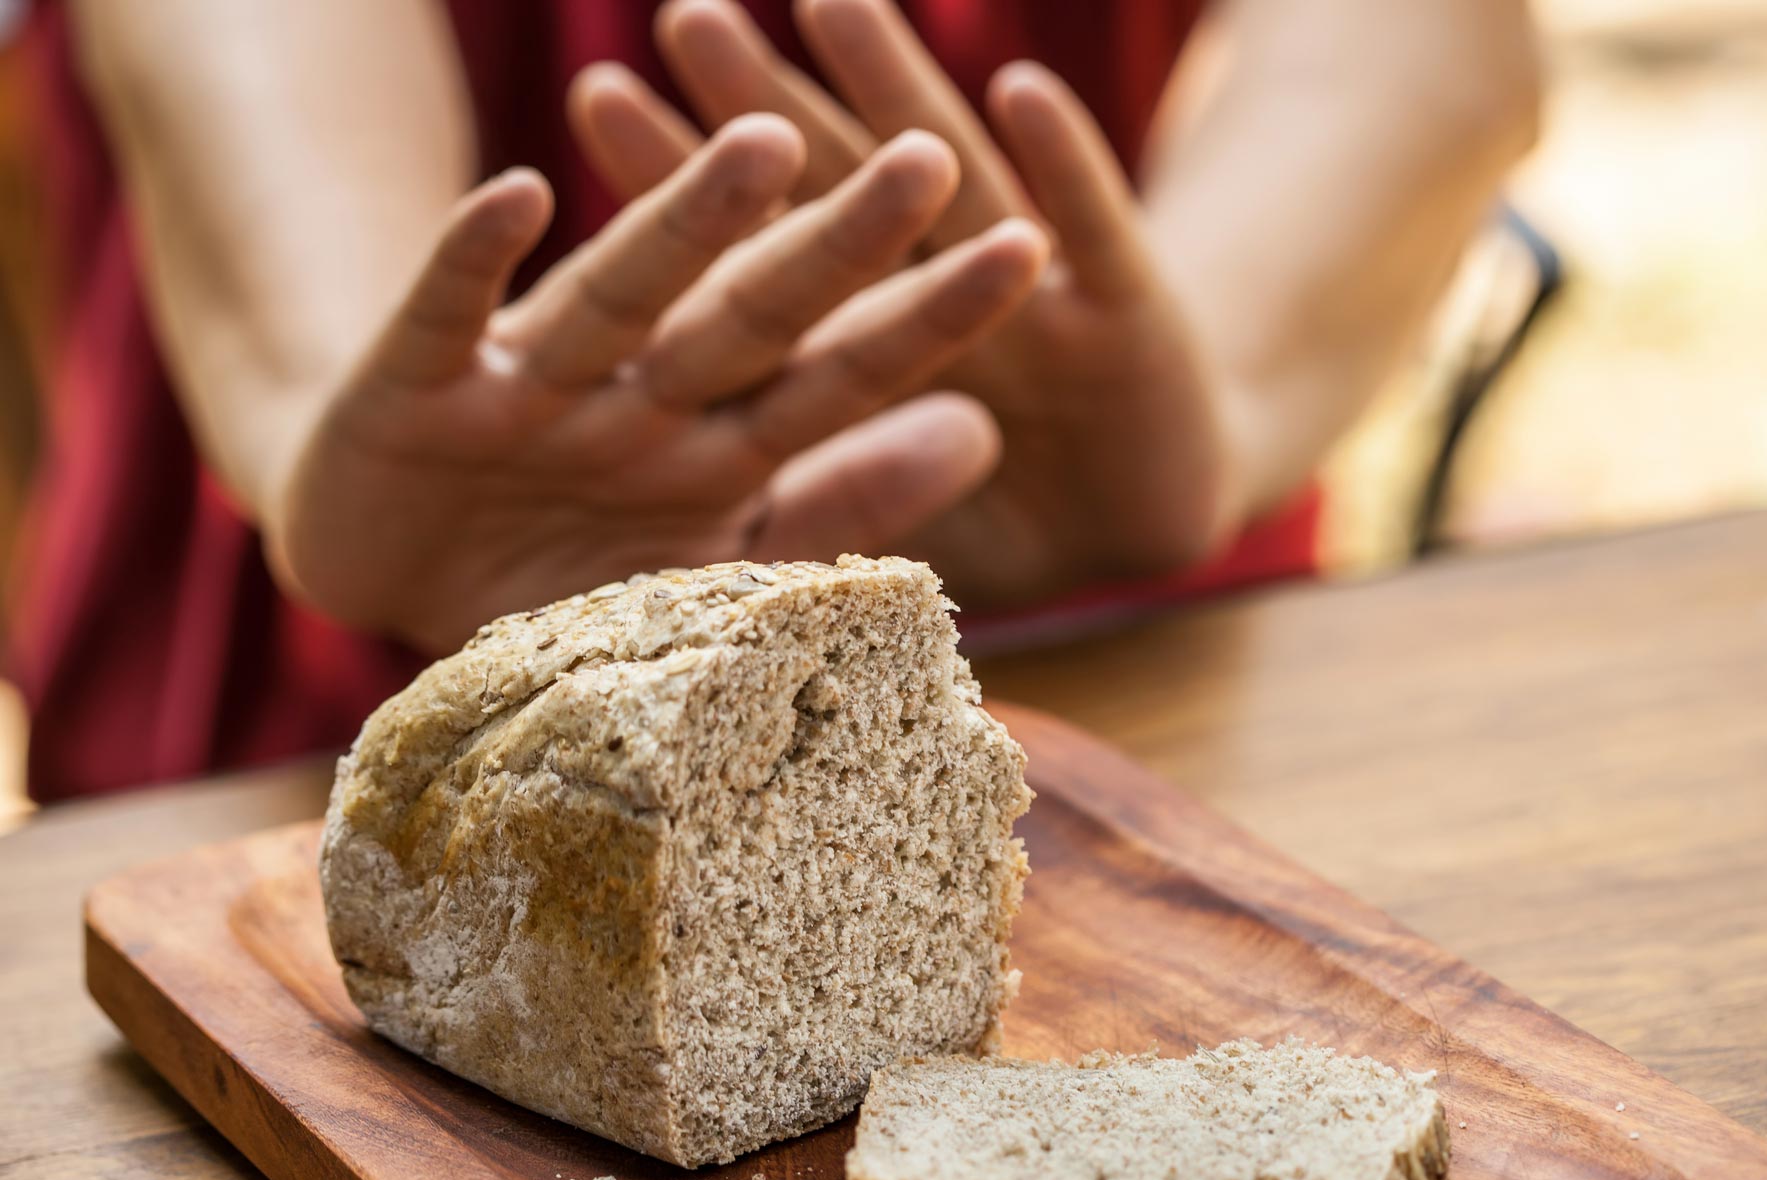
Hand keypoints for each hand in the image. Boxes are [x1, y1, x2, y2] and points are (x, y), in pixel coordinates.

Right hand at [270, 114, 1045, 652]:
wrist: (386, 586)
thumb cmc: (559, 569)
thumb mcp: (710, 554)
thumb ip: (839, 504)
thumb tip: (984, 434)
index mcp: (713, 442)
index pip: (841, 373)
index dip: (929, 318)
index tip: (1026, 252)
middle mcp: (634, 398)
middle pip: (751, 314)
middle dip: (838, 243)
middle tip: (932, 157)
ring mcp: (526, 387)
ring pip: (619, 296)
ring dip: (684, 225)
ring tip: (765, 146)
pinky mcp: (413, 389)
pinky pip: (445, 316)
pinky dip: (473, 263)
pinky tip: (518, 194)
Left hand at [570, 0, 1250, 608]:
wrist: (1164, 530)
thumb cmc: (1022, 521)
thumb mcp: (907, 519)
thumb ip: (834, 497)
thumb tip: (696, 505)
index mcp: (877, 361)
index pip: (759, 264)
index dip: (685, 186)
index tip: (594, 99)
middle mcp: (944, 309)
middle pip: (840, 200)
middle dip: (766, 111)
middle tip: (687, 14)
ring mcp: (1042, 307)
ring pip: (961, 189)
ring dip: (903, 98)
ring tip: (834, 3)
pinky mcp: (1141, 324)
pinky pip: (1103, 238)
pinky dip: (1067, 173)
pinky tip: (1022, 94)